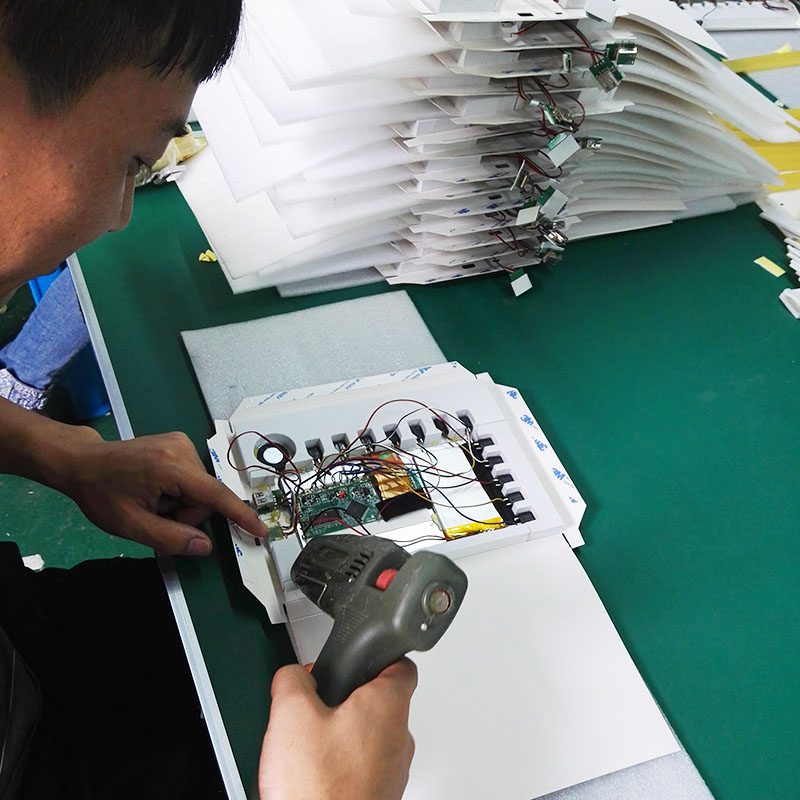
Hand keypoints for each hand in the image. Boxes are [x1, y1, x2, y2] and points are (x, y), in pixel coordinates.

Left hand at [56, 429, 265, 555]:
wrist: (83, 463)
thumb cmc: (101, 494)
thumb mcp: (130, 524)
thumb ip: (170, 538)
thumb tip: (205, 546)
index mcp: (170, 467)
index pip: (215, 495)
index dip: (239, 515)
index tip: (261, 529)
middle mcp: (182, 449)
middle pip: (205, 497)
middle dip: (185, 515)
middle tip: (155, 517)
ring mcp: (181, 443)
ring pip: (200, 490)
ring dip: (180, 505)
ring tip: (152, 501)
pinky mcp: (179, 444)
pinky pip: (193, 479)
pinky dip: (179, 492)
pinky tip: (156, 490)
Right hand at [259, 660, 417, 799]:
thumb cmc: (318, 789)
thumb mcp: (290, 714)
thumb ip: (292, 680)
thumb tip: (292, 675)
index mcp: (388, 706)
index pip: (402, 666)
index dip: (380, 657)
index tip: (362, 659)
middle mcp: (399, 739)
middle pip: (380, 703)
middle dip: (349, 699)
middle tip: (318, 703)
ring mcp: (392, 773)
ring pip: (370, 738)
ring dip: (343, 735)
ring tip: (309, 744)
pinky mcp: (379, 798)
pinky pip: (363, 769)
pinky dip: (342, 765)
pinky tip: (313, 774)